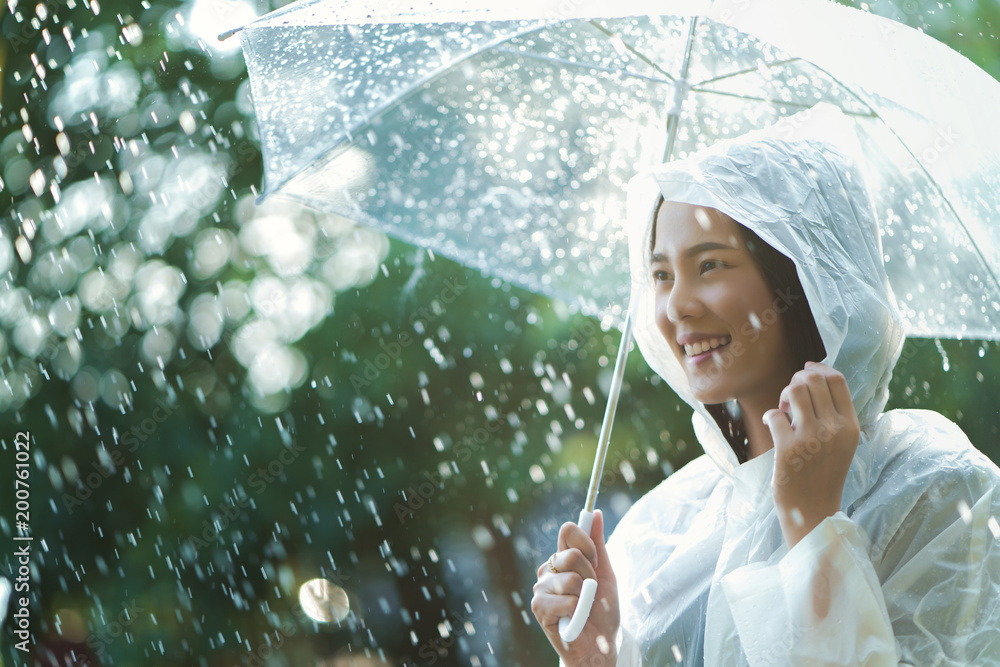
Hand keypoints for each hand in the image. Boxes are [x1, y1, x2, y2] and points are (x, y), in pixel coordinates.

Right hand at [531, 509, 619, 666]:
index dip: (585, 542)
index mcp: (562, 558)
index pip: (568, 530)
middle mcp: (548, 570)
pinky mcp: (538, 607)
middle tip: (590, 592)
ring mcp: (541, 588)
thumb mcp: (605, 574)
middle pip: (571, 555)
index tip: (595, 560)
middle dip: (590, 576)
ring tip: (582, 607)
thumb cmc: (601, 611)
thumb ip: (598, 544)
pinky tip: (573, 618)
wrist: (599, 645)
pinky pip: (566, 600)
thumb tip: (597, 513)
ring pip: (571, 580)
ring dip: (585, 597)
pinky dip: (578, 611)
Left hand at [765, 361, 859, 548]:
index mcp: (850, 426)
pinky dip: (770, 415)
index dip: (819, 368)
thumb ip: (833, 414)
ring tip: (785, 410)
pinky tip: (772, 425)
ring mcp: (811, 438)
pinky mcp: (788, 448)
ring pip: (795, 391)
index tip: (806, 369)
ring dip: (785, 395)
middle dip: (797, 381)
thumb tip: (812, 377)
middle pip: (813, 380)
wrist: (814, 510)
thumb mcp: (841, 442)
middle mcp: (834, 429)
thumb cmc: (824, 473)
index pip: (838, 380)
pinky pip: (774, 414)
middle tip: (792, 400)